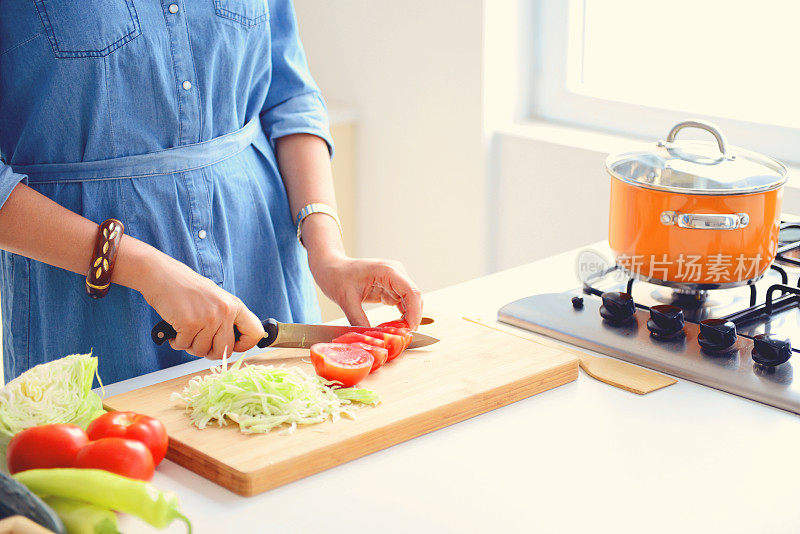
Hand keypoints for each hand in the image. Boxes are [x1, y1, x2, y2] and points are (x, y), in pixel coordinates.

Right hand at [133, 252, 263, 358]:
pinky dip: (177, 342)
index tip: (232, 346)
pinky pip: (184, 346)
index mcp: (234, 305)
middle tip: (199, 342)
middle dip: (210, 352)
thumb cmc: (186, 288)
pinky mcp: (189, 323)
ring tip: (185, 329)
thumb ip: (225, 318)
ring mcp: (208, 318)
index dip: (244, 345)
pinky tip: (175, 329)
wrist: (161, 275)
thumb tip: (232, 345)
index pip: (255, 333)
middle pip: (225, 350)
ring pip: (202, 351)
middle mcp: (225, 312)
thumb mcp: (215, 298)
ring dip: (190, 345)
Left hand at [309, 251, 423, 329]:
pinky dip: (401, 316)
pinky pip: (402, 303)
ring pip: (411, 302)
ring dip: (407, 318)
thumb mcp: (346, 300)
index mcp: (387, 271)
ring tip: (397, 334)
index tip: (410, 331)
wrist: (331, 267)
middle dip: (412, 318)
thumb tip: (371, 338)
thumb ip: (358, 320)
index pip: (411, 292)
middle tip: (403, 337)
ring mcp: (395, 280)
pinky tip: (393, 327)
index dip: (414, 313)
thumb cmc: (337, 276)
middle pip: (414, 298)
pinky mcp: (391, 287)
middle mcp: (396, 273)